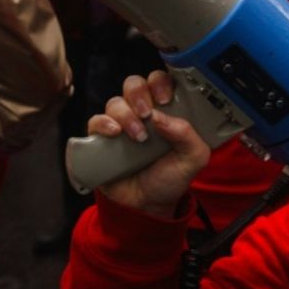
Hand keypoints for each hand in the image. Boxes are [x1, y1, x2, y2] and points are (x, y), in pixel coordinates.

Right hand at [89, 71, 209, 217]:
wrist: (147, 206)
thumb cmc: (170, 178)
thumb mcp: (192, 159)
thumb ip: (187, 135)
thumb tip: (162, 117)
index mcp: (165, 111)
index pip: (160, 82)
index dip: (160, 83)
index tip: (165, 99)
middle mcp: (141, 113)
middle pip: (134, 84)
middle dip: (139, 94)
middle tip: (147, 113)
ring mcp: (121, 124)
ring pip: (116, 102)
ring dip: (126, 115)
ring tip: (138, 136)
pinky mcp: (102, 139)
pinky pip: (96, 120)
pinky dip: (104, 123)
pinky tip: (115, 134)